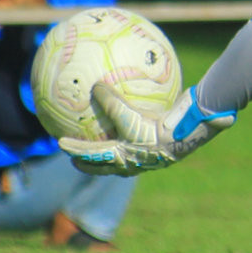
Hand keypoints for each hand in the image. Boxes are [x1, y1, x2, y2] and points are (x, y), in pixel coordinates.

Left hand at [61, 84, 234, 175]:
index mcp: (124, 158)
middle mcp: (135, 161)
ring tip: (102, 145)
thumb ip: (111, 103)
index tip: (60, 145)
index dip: (76, 150)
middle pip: (106, 165)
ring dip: (108, 156)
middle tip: (75, 159)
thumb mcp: (130, 116)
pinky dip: (131, 134)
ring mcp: (148, 158)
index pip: (94, 156)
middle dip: (89, 163)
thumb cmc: (158, 127)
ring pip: (122, 159)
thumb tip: (94, 87)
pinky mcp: (161, 148)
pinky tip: (134, 121)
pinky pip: (141, 140)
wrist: (191, 134)